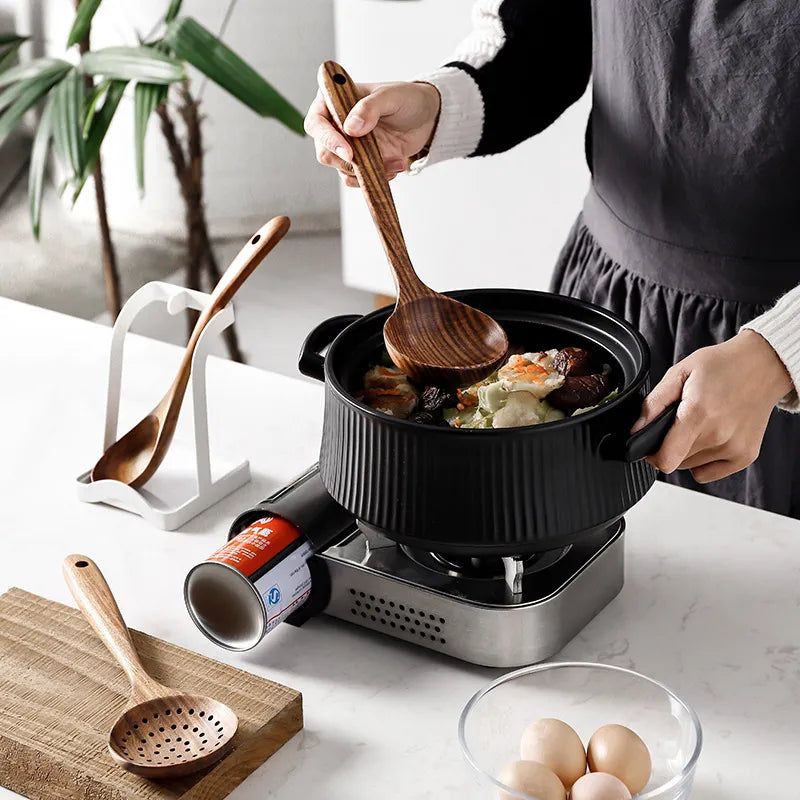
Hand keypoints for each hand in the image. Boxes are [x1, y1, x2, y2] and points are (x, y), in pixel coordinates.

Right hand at [304, 81, 440, 186]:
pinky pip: (356, 179)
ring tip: (395, 160)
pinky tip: (393, 167)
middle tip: (374, 160)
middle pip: (325, 152)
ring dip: (367, 170)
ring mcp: (347, 145)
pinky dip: (374, 177)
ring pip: (341, 169)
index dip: (327, 139)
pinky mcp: (360, 161)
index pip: (316, 123)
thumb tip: (350, 128)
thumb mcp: (390, 97)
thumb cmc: (406, 99)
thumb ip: (369, 108)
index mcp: (334, 100)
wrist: (425, 118)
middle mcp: (335, 125)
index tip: (349, 152)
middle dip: (349, 161)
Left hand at [632, 330, 792, 481]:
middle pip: (675, 462)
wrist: (762, 365)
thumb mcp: (679, 373)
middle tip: (678, 423)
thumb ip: (653, 404)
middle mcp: (718, 435)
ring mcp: (734, 448)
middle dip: (669, 446)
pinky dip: (703, 461)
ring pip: (690, 466)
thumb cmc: (722, 366)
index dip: (651, 455)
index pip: (666, 459)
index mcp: (698, 414)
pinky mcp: (746, 456)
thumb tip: (635, 429)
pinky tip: (710, 438)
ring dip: (686, 452)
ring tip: (698, 425)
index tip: (649, 445)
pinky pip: (709, 473)